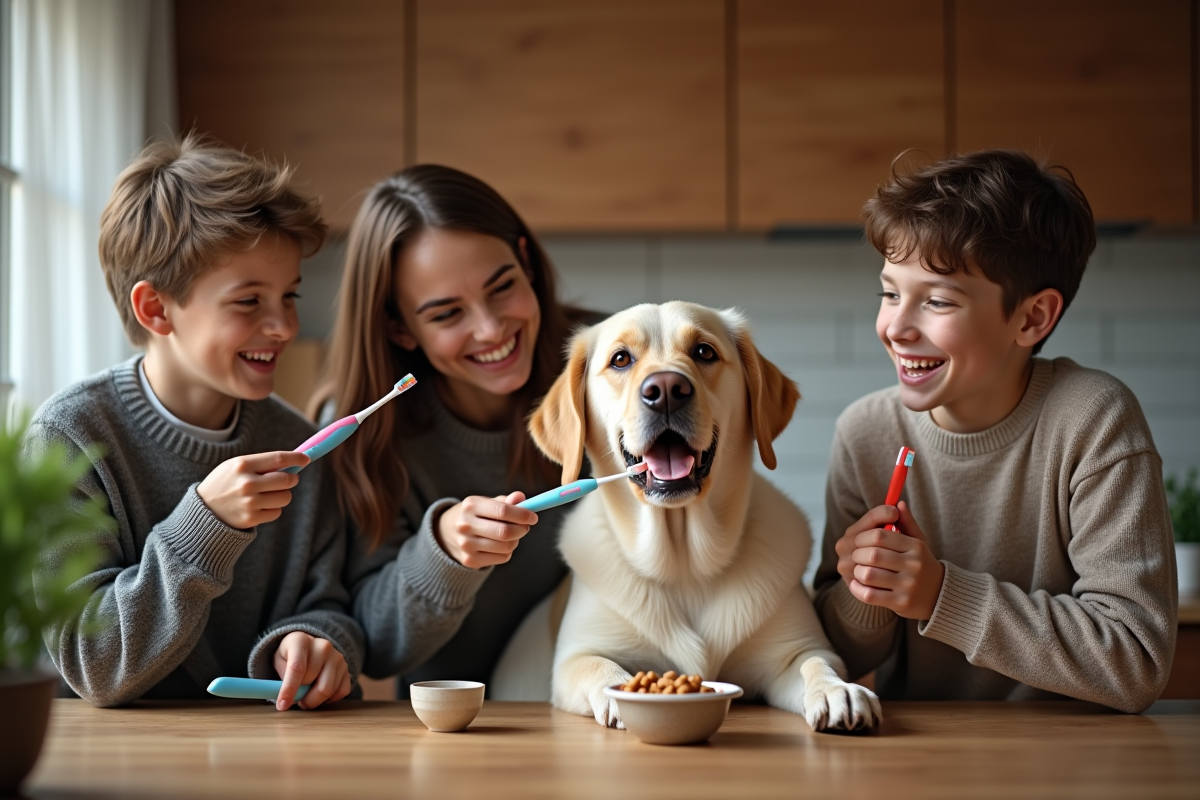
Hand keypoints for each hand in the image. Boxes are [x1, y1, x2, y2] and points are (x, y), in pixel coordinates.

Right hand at [197, 451, 309, 528]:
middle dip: (292, 479)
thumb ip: (261, 463)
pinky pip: (276, 512)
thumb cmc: (224, 484)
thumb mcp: (235, 467)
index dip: (296, 458)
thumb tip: (293, 462)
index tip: (306, 458)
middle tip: (287, 480)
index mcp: (242, 465)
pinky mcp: (251, 518)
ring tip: (267, 495)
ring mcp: (249, 502)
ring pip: (285, 497)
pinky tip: (258, 507)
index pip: (278, 458)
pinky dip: (272, 509)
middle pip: (287, 480)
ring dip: (282, 495)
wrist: (202, 511)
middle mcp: (246, 483)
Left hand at [273, 631, 351, 710]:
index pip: (297, 668)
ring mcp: (338, 657)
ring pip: (327, 690)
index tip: (282, 705)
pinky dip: (329, 699)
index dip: (289, 689)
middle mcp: (323, 646)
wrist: (309, 647)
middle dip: (300, 695)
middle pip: (311, 681)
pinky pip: (341, 692)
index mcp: (301, 641)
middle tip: (295, 698)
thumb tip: (285, 700)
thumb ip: (280, 678)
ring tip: (306, 697)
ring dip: (313, 700)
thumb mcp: (278, 661)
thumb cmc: (290, 656)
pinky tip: (319, 692)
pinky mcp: (347, 669)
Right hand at [435, 492, 537, 568]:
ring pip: (506, 547)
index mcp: (471, 505)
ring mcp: (466, 545)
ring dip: (516, 541)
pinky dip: (508, 551)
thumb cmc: (476, 514)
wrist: (447, 532)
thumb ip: (506, 501)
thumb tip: (521, 498)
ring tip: (511, 535)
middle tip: (526, 527)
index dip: (523, 515)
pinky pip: (502, 558)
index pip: (503, 511)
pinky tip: (500, 544)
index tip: (533, 517)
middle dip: (522, 529)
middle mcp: (465, 525)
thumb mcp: (487, 502)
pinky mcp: (470, 561)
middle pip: (505, 532)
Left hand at [834, 501, 944, 619]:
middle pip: (872, 555)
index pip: (880, 535)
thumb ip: (906, 523)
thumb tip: (897, 503)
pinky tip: (857, 584)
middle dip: (857, 554)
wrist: (939, 596)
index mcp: (915, 547)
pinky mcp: (901, 603)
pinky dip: (857, 589)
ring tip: (857, 570)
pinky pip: (869, 595)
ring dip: (857, 572)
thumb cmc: (921, 564)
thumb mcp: (918, 542)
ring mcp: (908, 586)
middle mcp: (914, 565)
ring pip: (868, 575)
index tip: (859, 541)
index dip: (863, 537)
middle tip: (855, 556)